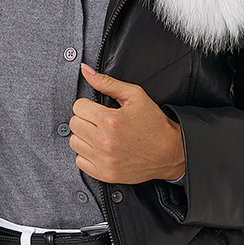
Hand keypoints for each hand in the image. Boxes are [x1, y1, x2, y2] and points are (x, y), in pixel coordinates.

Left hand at [68, 64, 185, 183]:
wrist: (169, 152)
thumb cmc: (153, 123)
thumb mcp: (134, 95)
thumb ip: (107, 82)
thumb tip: (85, 70)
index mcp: (110, 120)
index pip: (78, 106)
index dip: (88, 105)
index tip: (98, 109)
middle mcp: (104, 141)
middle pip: (74, 124)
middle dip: (85, 119)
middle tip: (100, 121)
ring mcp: (103, 160)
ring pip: (74, 142)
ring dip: (84, 137)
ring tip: (100, 135)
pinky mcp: (104, 174)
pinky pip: (79, 162)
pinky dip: (87, 155)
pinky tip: (100, 149)